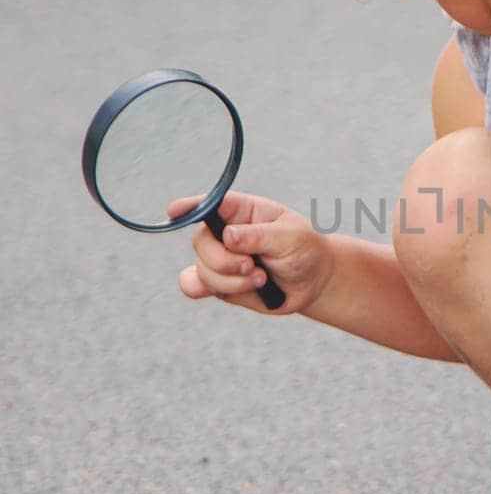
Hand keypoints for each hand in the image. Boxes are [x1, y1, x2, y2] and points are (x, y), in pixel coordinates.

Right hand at [169, 189, 334, 314]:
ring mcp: (219, 258)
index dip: (190, 206)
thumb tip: (228, 236)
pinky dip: (205, 289)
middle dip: (225, 261)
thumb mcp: (291, 236)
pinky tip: (227, 289)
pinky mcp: (219, 283)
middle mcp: (224, 232)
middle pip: (201, 242)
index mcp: (242, 211)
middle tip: (253, 266)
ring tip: (262, 279)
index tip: (174, 210)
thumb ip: (259, 235)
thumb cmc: (304, 249)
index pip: (210, 204)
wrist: (313, 281)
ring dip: (232, 281)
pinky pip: (195, 286)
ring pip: (202, 270)